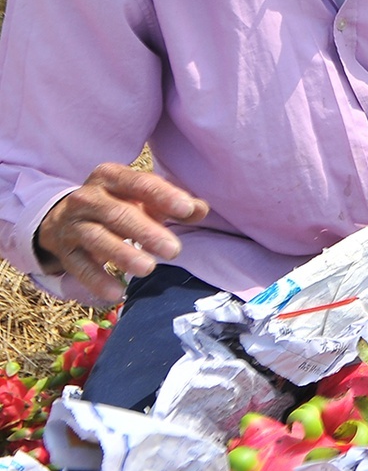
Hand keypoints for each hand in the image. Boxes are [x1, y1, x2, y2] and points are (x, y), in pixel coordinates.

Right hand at [35, 164, 209, 300]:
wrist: (64, 219)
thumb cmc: (119, 205)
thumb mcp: (144, 200)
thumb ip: (174, 205)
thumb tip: (200, 209)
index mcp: (111, 177)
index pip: (139, 183)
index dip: (163, 195)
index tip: (187, 209)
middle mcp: (88, 197)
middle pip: (118, 213)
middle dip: (146, 232)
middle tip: (174, 250)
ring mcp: (72, 224)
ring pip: (97, 238)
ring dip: (122, 254)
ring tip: (148, 268)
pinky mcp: (64, 251)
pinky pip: (79, 266)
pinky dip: (97, 280)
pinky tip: (117, 293)